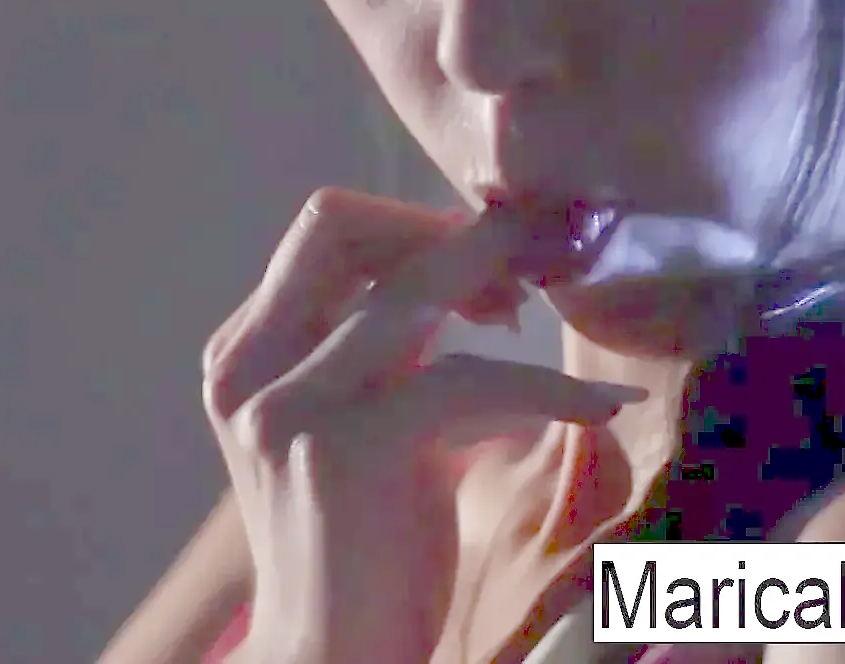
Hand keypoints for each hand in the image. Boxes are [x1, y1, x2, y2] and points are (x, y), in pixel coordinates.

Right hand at [201, 188, 646, 663]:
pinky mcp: (347, 449)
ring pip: (409, 288)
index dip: (415, 224)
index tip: (489, 259)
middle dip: (444, 228)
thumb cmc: (362, 554)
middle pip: (339, 224)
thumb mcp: (359, 428)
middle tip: (529, 262)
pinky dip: (550, 386)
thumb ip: (385, 351)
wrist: (332, 661)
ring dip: (499, 273)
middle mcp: (248, 370)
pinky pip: (468, 379)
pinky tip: (602, 405)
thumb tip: (473, 270)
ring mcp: (288, 407)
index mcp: (243, 357)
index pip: (324, 230)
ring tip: (562, 299)